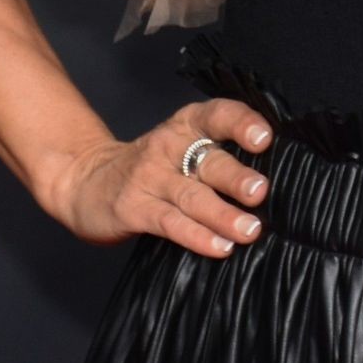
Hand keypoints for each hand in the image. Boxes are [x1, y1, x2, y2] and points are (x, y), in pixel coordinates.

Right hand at [43, 96, 275, 259]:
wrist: (87, 179)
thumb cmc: (152, 165)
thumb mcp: (181, 146)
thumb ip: (218, 155)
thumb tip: (276, 176)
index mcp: (187, 124)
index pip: (217, 115)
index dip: (241, 123)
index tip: (265, 138)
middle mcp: (169, 146)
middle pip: (208, 160)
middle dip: (235, 176)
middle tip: (260, 191)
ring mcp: (149, 177)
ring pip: (192, 196)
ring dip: (223, 214)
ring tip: (250, 230)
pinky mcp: (134, 208)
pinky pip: (170, 222)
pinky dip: (197, 236)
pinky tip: (219, 247)